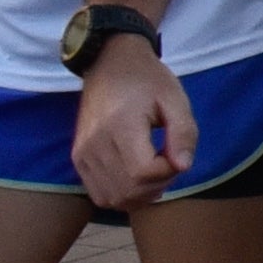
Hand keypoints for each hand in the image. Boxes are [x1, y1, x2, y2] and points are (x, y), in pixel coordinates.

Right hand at [70, 32, 194, 212]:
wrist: (109, 64)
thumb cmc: (147, 80)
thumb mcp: (175, 99)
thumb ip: (184, 132)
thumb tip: (183, 166)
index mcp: (119, 125)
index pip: (143, 172)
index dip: (167, 172)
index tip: (176, 153)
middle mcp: (94, 144)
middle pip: (128, 190)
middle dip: (157, 185)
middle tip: (169, 162)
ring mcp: (82, 154)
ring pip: (112, 198)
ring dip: (140, 194)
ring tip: (155, 170)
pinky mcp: (78, 159)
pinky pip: (99, 194)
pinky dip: (122, 194)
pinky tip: (137, 178)